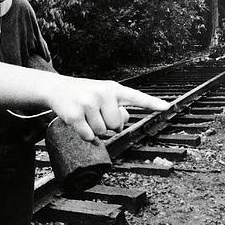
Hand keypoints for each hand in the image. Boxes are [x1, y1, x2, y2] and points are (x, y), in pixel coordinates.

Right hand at [48, 77, 168, 141]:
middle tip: (96, 114)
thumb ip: (117, 106)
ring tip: (86, 116)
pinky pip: (89, 136)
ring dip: (95, 129)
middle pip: (116, 124)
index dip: (152, 103)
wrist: (57, 88)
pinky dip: (85, 134)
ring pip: (102, 131)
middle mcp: (102, 93)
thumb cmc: (84, 93)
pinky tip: (79, 123)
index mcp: (113, 88)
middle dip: (107, 124)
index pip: (136, 96)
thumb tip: (121, 122)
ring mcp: (88, 103)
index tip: (167, 107)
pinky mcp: (75, 114)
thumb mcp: (102, 94)